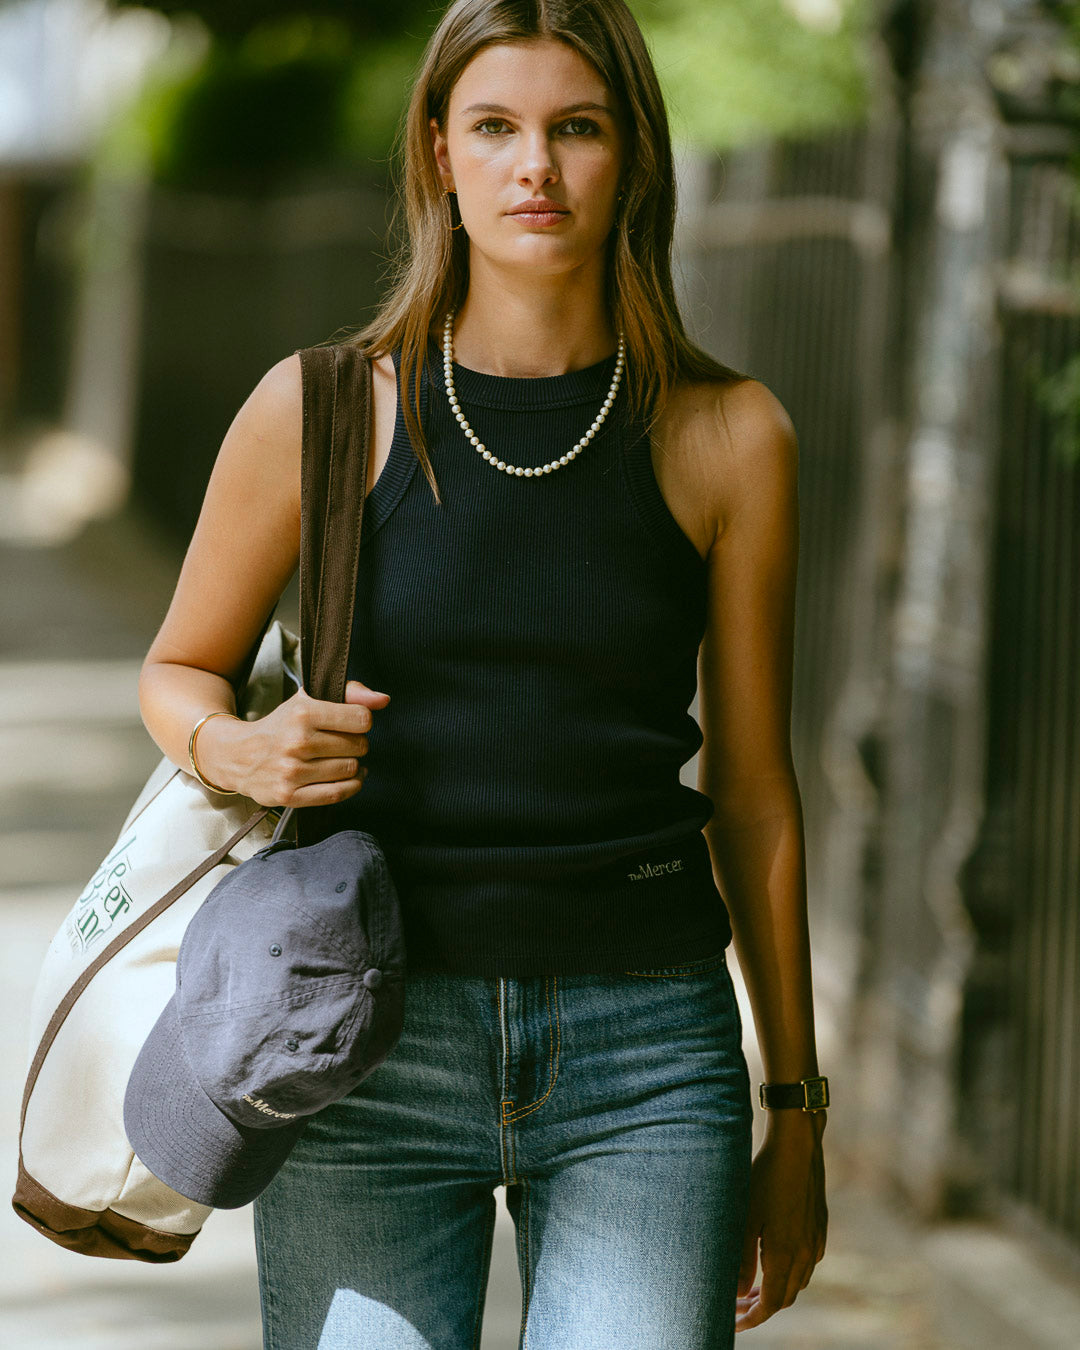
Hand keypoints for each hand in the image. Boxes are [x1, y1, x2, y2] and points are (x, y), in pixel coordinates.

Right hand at [198, 679, 389, 806]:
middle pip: (358, 746)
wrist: (237, 755)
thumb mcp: (308, 700)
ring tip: (341, 759)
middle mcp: (297, 742)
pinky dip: (350, 787)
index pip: (361, 719)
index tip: (352, 724)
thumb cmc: (279, 726)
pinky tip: (348, 778)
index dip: (362, 722)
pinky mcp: (289, 795)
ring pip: (351, 770)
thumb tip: (384, 700)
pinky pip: (336, 794)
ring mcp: (292, 771)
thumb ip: (349, 693)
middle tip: (342, 743)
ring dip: (353, 766)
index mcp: (303, 713)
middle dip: (356, 744)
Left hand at [735, 1114, 827, 1330]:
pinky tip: (772, 1262)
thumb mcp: (746, 1217)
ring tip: (750, 1288)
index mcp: (785, 1255)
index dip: (752, 1318)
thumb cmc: (765, 1177)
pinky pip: (806, 1263)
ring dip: (775, 1290)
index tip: (733, 1322)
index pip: (771, 1304)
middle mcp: (805, 1254)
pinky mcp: (819, 1227)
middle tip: (736, 1306)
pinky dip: (788, 1273)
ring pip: (797, 1281)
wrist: (797, 1146)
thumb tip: (738, 1294)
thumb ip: (742, 1260)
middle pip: (784, 1297)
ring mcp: (816, 1241)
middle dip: (760, 1307)